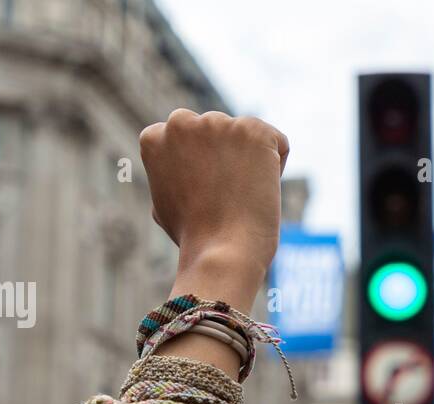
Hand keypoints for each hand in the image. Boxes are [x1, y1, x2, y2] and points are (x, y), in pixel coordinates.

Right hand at [139, 109, 289, 301]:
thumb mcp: (164, 202)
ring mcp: (218, 123)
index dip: (201, 171)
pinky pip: (278, 144)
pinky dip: (276, 168)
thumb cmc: (195, 237)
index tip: (204, 196)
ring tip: (240, 197)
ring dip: (250, 164)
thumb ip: (171, 174)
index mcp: (155, 137)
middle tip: (224, 198)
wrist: (222, 252)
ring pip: (246, 139)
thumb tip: (179, 166)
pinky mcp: (253, 129)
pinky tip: (260, 191)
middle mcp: (181, 122)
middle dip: (225, 159)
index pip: (188, 139)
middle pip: (217, 134)